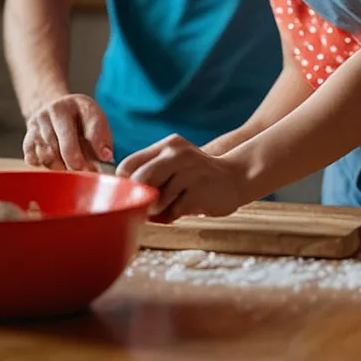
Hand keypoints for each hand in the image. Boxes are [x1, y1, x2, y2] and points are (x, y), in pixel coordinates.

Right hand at [22, 94, 112, 170]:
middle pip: (65, 140)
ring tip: (69, 171)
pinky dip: (42, 166)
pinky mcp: (28, 134)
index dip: (96, 145)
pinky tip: (52, 167)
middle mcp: (56, 108)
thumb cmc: (81, 122)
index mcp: (79, 103)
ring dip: (60, 166)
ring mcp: (39, 120)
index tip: (101, 159)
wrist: (57, 112)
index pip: (90, 123)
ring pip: (48, 151)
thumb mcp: (97, 124)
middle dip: (75, 161)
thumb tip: (105, 156)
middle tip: (82, 172)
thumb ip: (103, 140)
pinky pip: (32, 156)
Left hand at [117, 135, 251, 220]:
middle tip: (147, 206)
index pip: (129, 164)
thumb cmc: (197, 177)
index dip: (123, 184)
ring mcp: (189, 171)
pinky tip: (187, 207)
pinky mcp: (199, 191)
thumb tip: (124, 198)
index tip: (128, 196)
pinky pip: (174, 210)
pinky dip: (175, 214)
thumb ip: (152, 174)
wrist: (237, 177)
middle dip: (140, 198)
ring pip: (157, 198)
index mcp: (168, 146)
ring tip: (174, 204)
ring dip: (161, 209)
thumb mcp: (175, 165)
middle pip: (140, 180)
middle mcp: (177, 154)